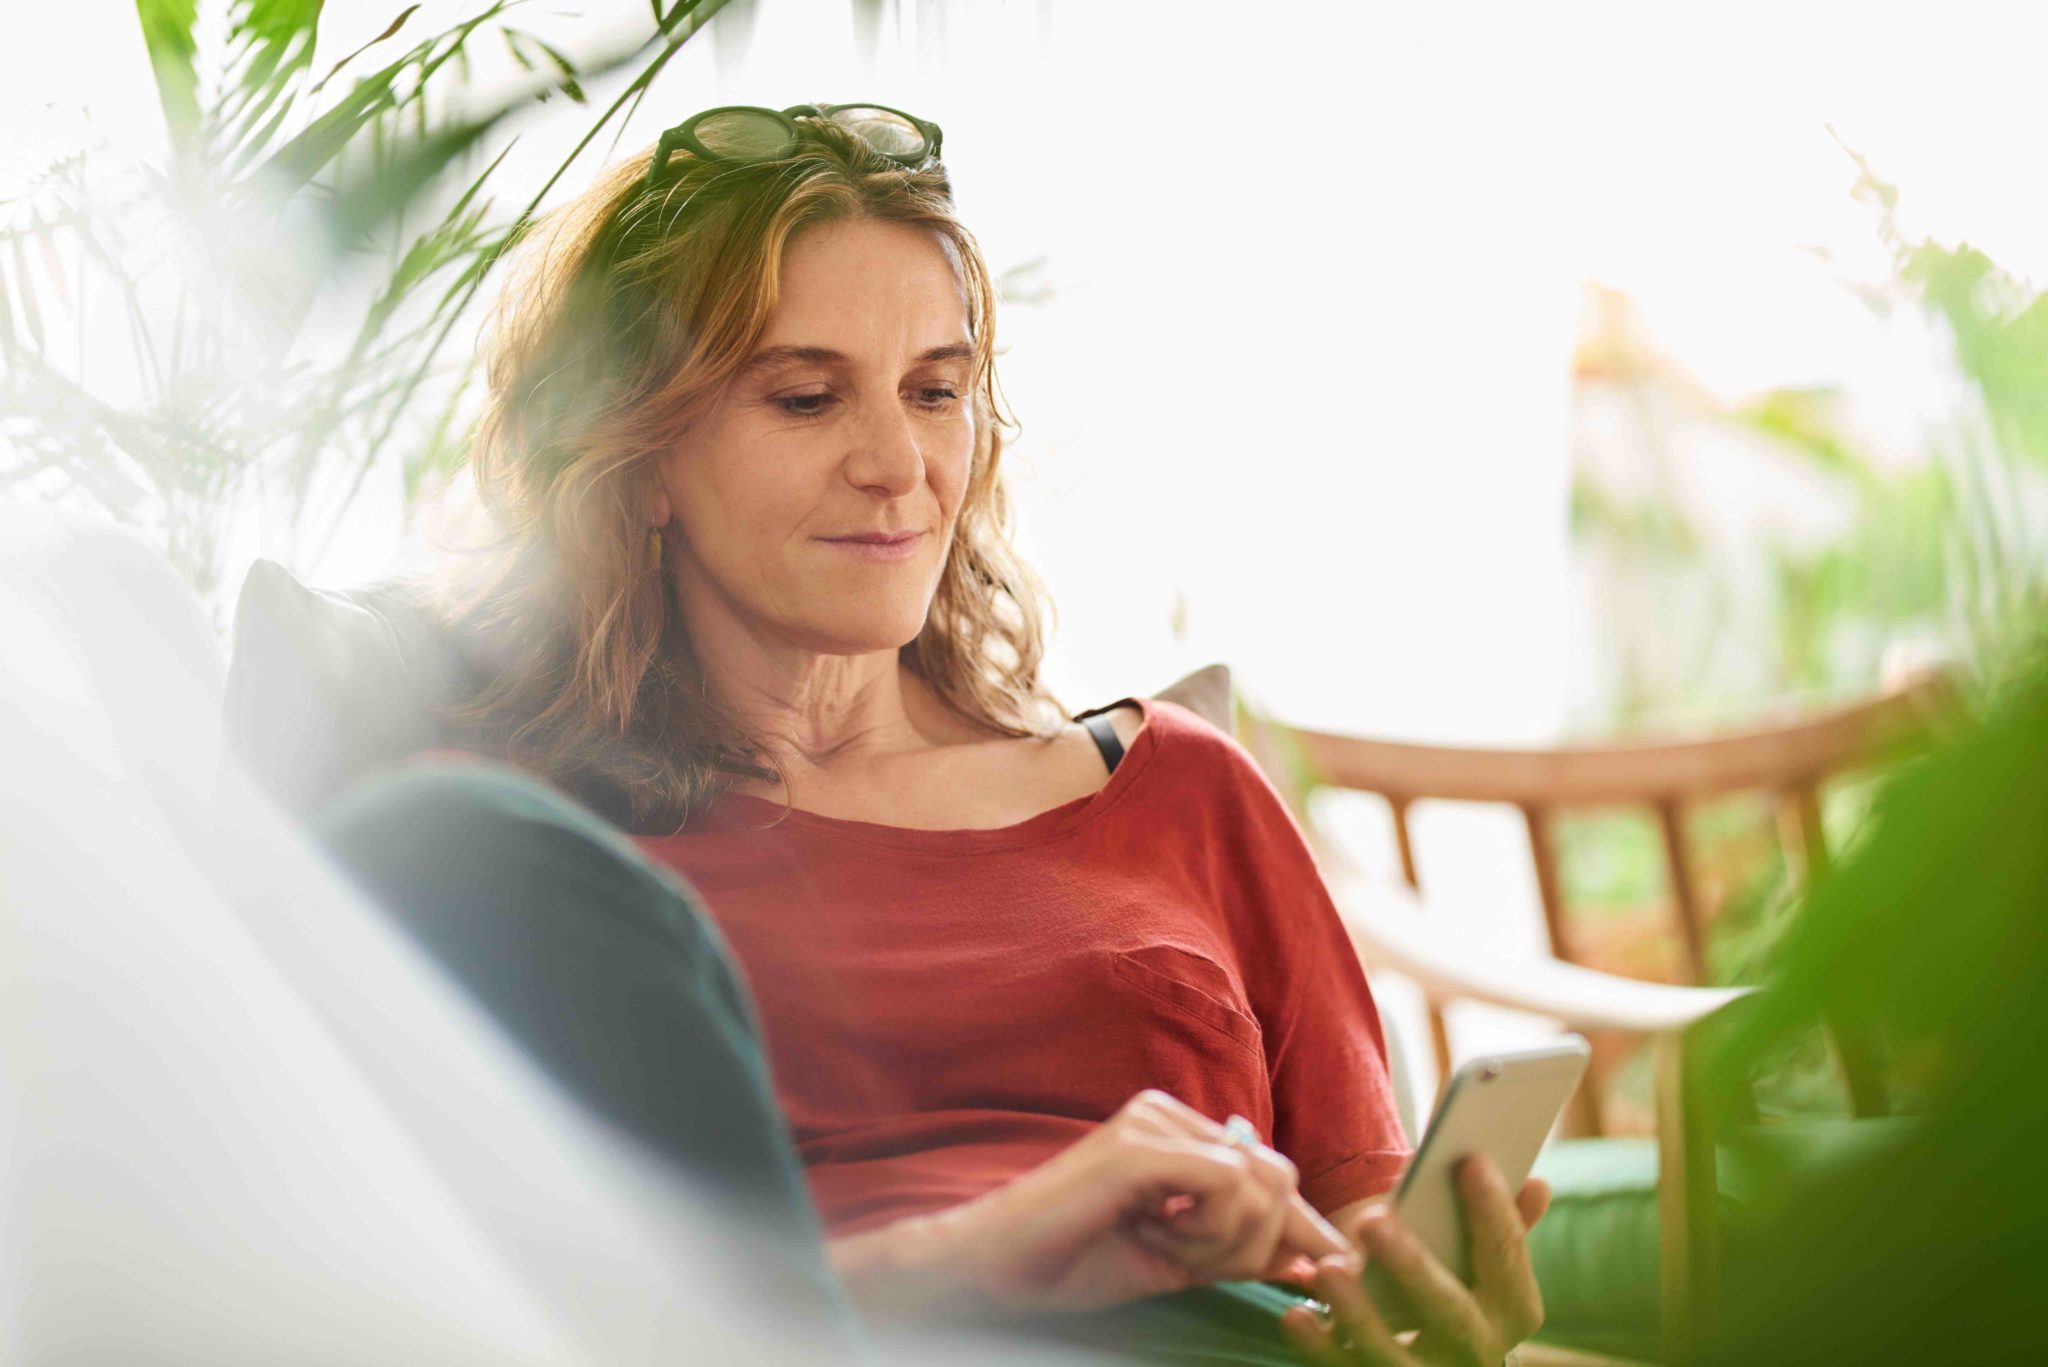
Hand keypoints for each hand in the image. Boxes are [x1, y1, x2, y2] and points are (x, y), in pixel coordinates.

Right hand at [830, 1089, 1347, 1320]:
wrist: (999, 1270)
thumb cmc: (1075, 1262)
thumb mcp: (1179, 1260)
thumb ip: (1242, 1250)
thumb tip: (1317, 1259)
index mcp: (1176, 1131)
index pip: (1269, 1170)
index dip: (1296, 1225)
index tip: (1315, 1268)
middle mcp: (1168, 1112)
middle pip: (1276, 1174)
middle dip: (1257, 1239)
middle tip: (1194, 1260)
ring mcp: (1152, 1122)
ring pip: (1257, 1180)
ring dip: (1226, 1239)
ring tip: (1164, 1245)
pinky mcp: (1140, 1145)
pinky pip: (1227, 1185)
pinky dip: (1208, 1230)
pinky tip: (1157, 1236)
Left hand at [1280, 1156, 1549, 1365]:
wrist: (1435, 1360)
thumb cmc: (1457, 1286)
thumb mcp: (1485, 1264)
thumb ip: (1503, 1225)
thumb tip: (1536, 1185)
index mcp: (1512, 1311)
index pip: (1507, 1258)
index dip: (1493, 1209)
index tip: (1468, 1158)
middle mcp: (1477, 1350)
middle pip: (1450, 1313)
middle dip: (1413, 1265)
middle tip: (1370, 1218)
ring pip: (1392, 1353)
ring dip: (1357, 1312)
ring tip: (1327, 1269)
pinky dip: (1321, 1347)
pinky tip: (1296, 1316)